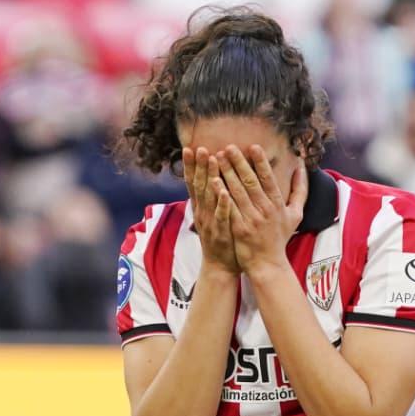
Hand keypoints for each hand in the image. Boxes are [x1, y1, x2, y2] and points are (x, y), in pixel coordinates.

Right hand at [183, 147, 238, 274]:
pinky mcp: (221, 232)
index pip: (193, 183)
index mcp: (200, 208)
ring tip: (212, 160)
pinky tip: (224, 190)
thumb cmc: (219, 240)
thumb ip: (210, 200)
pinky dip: (222, 203)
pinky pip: (222, 215)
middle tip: (200, 148)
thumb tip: (210, 180)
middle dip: (199, 166)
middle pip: (199, 186)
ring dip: (209, 177)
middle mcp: (202, 213)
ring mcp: (210, 222)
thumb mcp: (211, 217)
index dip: (191, 166)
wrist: (220, 267)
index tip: (190, 148)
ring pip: (209, 196)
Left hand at [212, 145, 304, 274]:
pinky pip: (229, 208)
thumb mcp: (296, 214)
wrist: (268, 264)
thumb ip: (300, 190)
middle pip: (250, 182)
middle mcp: (265, 210)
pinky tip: (212, 181)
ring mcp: (251, 219)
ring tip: (217, 158)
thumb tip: (301, 168)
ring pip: (237, 192)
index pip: (268, 179)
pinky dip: (221, 194)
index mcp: (278, 204)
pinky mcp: (239, 228)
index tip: (253, 146)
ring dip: (227, 173)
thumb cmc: (280, 237)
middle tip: (229, 147)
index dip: (260, 162)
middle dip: (239, 163)